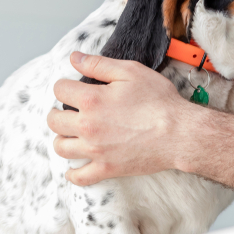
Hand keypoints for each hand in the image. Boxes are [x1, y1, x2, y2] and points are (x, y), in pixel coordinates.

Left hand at [47, 52, 193, 185]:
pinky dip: (73, 172)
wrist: (179, 132)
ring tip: (72, 133)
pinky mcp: (106, 169)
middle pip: (53, 120)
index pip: (60, 90)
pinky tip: (76, 165)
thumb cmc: (159, 100)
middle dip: (58, 112)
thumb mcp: (131, 72)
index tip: (73, 87)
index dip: (65, 85)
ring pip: (60, 147)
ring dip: (62, 138)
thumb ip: (99, 64)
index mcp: (91, 100)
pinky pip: (79, 176)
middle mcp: (87, 126)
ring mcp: (95, 150)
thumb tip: (74, 57)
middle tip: (70, 110)